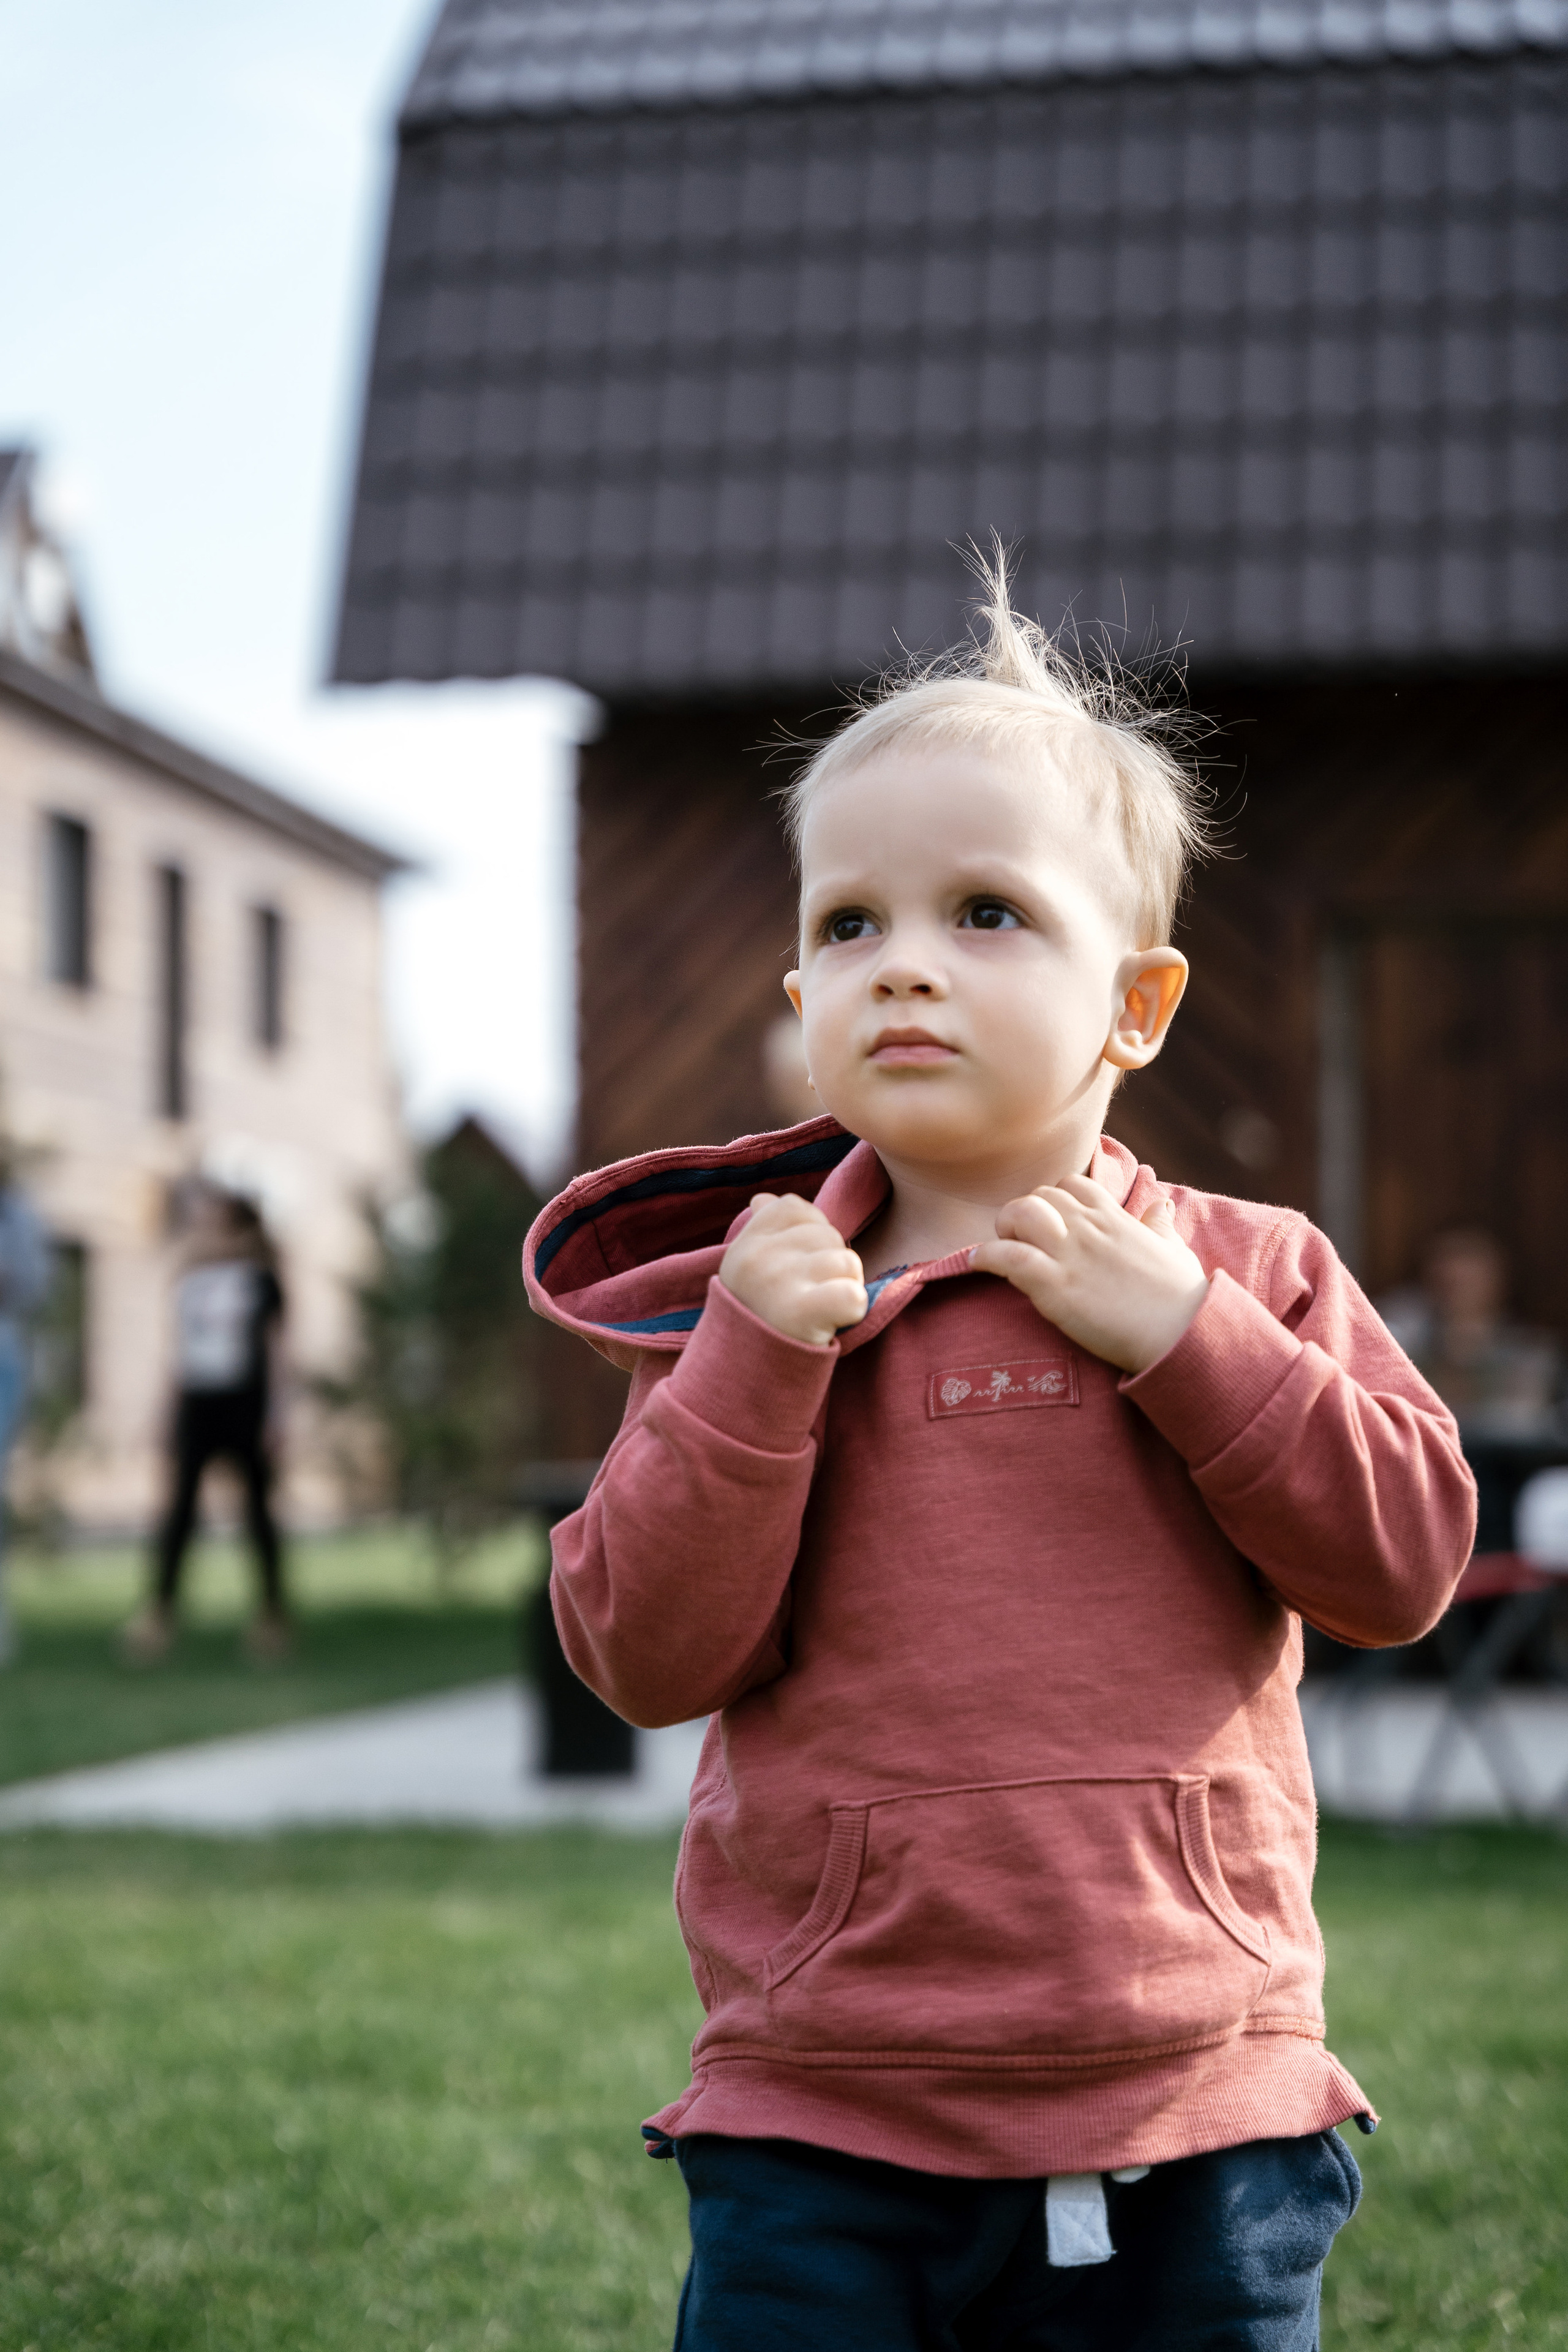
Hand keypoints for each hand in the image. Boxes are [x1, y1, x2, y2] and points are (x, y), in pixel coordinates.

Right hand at [720, 1193, 867, 1347]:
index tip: (803, 1265)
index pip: (795, 1207)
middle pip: (828, 1233)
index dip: (812, 1232)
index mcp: (745, 1244)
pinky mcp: (802, 1313)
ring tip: (824, 1308)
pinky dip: (853, 1310)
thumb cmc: (757, 1317)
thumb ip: (760, 1231)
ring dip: (846, 1286)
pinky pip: (854, 1295)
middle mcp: (757, 1258)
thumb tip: (763, 1199)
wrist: (741, 1378)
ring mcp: (778, 1283)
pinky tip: (833, 1321)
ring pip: (846, 1261)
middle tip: (814, 1295)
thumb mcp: (747, 1270)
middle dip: (833, 1264)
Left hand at [971, 1175, 1209, 1373]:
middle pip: (1039, 1196)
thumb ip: (1160, 1225)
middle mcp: (1089, 1228)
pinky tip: (977, 1262)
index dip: (1054, 1200)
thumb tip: (1160, 1205)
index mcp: (1115, 1218)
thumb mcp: (1175, 1250)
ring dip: (1004, 1227)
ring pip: (1020, 1214)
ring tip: (1000, 1246)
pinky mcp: (1055, 1286)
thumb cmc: (1182, 1298)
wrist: (1181, 1334)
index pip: (1072, 1185)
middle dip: (1024, 1213)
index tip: (1051, 1222)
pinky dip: (986, 1255)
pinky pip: (1008, 1257)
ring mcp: (1070, 1255)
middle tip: (1020, 1239)